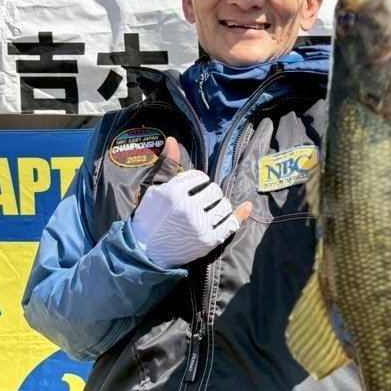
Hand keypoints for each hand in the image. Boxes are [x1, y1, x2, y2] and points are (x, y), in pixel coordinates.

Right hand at [132, 137, 251, 268]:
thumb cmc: (149, 217)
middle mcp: (188, 208)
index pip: (199, 177)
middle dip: (210, 193)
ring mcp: (199, 226)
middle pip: (214, 190)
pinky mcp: (208, 241)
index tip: (193, 188)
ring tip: (211, 209)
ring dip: (220, 205)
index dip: (198, 181)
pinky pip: (231, 224)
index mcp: (173, 192)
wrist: (146, 251)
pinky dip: (238, 215)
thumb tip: (173, 139)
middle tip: (202, 200)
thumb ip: (167, 164)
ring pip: (224, 206)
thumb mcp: (154, 188)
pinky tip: (244, 208)